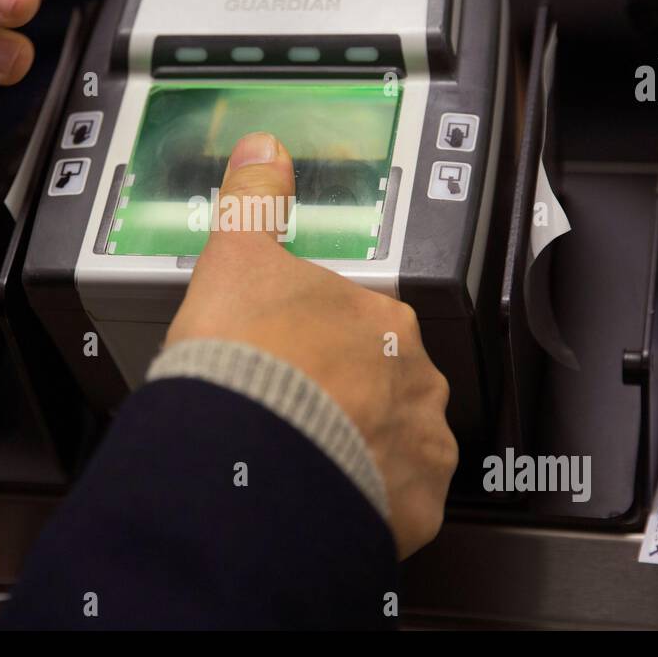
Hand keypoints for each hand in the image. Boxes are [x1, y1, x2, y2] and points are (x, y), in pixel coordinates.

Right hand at [165, 132, 457, 556]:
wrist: (248, 460)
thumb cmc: (246, 363)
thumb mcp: (236, 259)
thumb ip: (255, 200)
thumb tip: (265, 149)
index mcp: (385, 318)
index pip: (362, 322)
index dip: (320, 339)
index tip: (291, 356)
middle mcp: (417, 379)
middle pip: (386, 379)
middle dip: (347, 393)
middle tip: (293, 410)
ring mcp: (421, 446)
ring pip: (398, 441)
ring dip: (361, 447)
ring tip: (307, 459)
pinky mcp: (414, 507)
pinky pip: (398, 500)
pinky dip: (368, 500)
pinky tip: (326, 495)